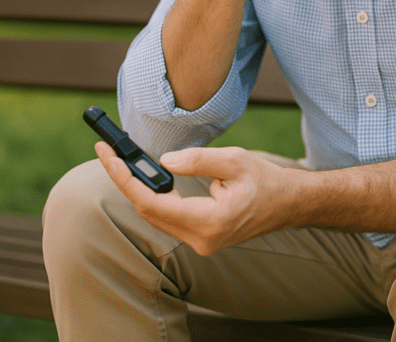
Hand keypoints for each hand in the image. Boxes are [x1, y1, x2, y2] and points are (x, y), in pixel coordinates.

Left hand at [95, 142, 294, 255]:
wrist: (288, 203)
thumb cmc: (265, 180)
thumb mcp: (234, 160)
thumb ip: (197, 160)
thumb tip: (163, 161)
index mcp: (209, 222)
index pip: (152, 203)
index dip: (125, 178)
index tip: (108, 155)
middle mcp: (201, 239)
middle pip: (148, 211)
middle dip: (124, 180)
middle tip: (108, 152)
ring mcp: (200, 242)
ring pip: (156, 216)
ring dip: (136, 189)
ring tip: (119, 161)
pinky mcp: (201, 237)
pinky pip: (168, 218)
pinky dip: (152, 197)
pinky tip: (143, 178)